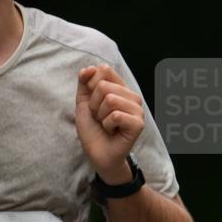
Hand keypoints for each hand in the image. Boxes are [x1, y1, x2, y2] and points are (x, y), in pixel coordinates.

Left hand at [76, 64, 144, 181]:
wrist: (97, 154)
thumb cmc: (93, 129)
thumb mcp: (84, 103)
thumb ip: (84, 83)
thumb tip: (89, 68)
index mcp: (120, 88)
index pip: (105, 70)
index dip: (91, 84)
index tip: (92, 102)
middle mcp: (131, 96)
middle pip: (104, 86)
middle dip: (94, 105)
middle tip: (100, 118)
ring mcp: (137, 110)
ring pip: (110, 99)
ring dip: (100, 115)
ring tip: (105, 124)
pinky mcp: (138, 124)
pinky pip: (115, 115)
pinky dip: (107, 125)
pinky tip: (112, 131)